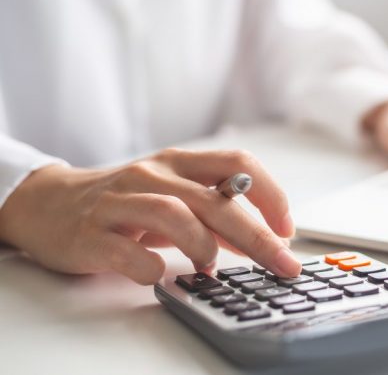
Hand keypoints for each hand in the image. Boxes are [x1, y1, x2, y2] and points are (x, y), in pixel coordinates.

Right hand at [0, 149, 301, 284]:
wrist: (48, 204)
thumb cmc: (124, 203)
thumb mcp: (173, 199)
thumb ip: (215, 217)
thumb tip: (264, 241)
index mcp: (179, 163)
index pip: (238, 163)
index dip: (271, 194)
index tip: (287, 229)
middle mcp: (153, 175)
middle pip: (216, 201)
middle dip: (257, 236)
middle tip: (281, 263)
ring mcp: (120, 201)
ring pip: (175, 216)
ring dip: (203, 247)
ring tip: (209, 268)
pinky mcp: (92, 233)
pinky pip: (128, 252)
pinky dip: (152, 269)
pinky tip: (159, 276)